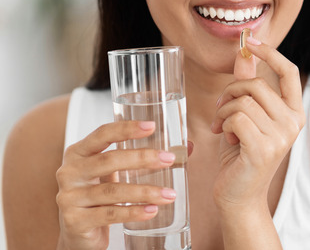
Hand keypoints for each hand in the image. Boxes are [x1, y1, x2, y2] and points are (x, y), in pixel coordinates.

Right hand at [55, 121, 176, 249]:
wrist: (77, 234)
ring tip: (169, 194)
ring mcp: (69, 197)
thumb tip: (188, 148)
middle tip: (169, 159)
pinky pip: (109, 215)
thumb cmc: (100, 196)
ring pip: (112, 191)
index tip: (152, 126)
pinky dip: (133, 212)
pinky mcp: (75, 221)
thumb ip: (144, 161)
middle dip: (142, 158)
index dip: (126, 129)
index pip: (102, 134)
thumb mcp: (115, 174)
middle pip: (109, 160)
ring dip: (145, 191)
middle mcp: (69, 172)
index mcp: (78, 153)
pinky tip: (152, 210)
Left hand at [211, 39, 305, 211]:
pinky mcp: (263, 148)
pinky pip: (237, 117)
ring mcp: (281, 137)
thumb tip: (244, 52)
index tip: (250, 40)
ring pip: (243, 101)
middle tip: (221, 109)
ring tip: (224, 127)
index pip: (288, 71)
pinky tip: (227, 137)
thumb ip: (248, 84)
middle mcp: (293, 123)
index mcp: (295, 112)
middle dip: (231, 92)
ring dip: (224, 111)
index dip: (270, 52)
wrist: (239, 196)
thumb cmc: (241, 155)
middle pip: (257, 84)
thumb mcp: (246, 115)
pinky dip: (225, 123)